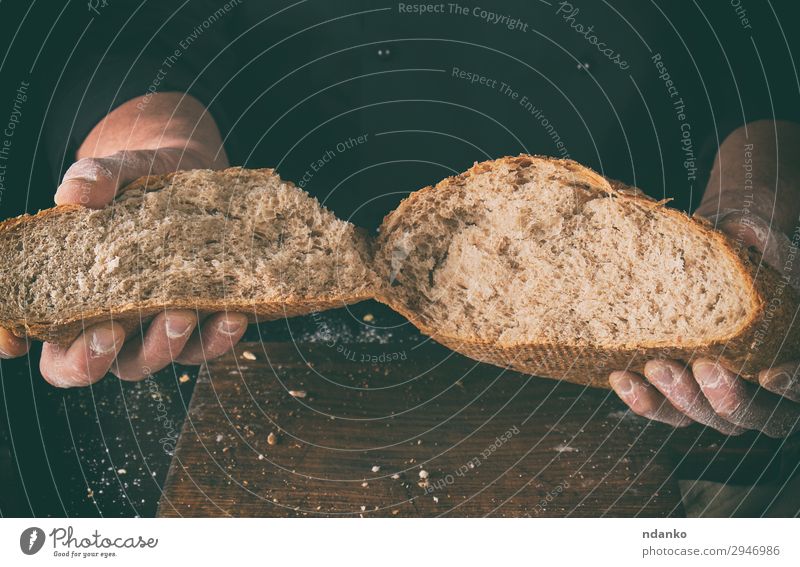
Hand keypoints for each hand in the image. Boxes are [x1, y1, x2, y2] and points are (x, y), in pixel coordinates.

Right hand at [0, 93, 248, 386]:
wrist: (193, 176)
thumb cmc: (138, 180)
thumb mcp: (116, 172)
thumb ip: (93, 179)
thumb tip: (78, 194)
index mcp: (72, 299)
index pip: (37, 341)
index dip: (13, 342)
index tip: (14, 342)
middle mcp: (110, 324)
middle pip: (89, 366)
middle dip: (95, 357)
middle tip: (111, 330)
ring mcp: (154, 328)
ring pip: (149, 360)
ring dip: (165, 345)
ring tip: (182, 313)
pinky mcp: (201, 324)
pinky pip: (206, 346)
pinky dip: (220, 337)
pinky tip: (234, 314)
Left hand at [609, 212, 799, 437]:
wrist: (695, 260)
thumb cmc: (732, 249)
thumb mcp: (750, 234)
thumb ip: (757, 237)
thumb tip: (744, 235)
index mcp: (791, 350)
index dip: (794, 385)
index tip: (769, 374)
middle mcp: (763, 385)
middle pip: (757, 413)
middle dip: (730, 397)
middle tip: (704, 367)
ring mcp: (720, 395)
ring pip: (708, 417)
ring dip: (681, 398)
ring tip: (657, 367)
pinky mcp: (681, 395)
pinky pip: (665, 410)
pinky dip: (644, 400)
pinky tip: (622, 377)